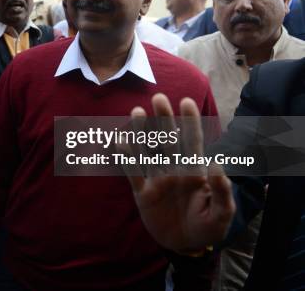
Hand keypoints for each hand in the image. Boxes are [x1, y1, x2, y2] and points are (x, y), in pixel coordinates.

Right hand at [122, 93, 234, 253]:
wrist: (185, 245)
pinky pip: (133, 173)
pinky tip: (120, 142)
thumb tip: (216, 164)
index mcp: (194, 171)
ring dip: (141, 132)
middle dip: (164, 118)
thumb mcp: (221, 213)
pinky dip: (126, 158)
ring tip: (136, 112)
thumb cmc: (207, 227)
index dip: (190, 122)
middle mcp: (174, 169)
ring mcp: (157, 179)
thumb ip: (221, 191)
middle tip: (158, 97)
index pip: (192, 141)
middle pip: (167, 139)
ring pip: (147, 150)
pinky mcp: (143, 193)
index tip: (187, 101)